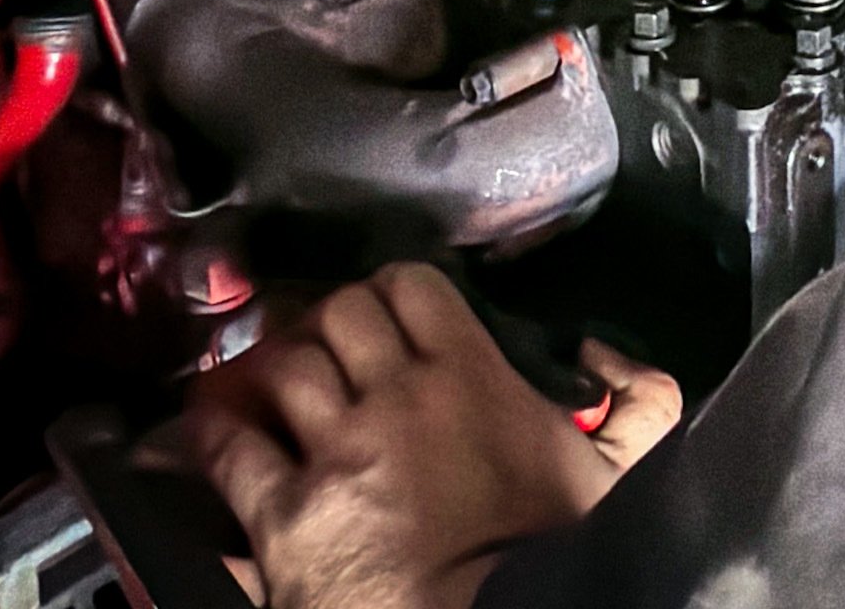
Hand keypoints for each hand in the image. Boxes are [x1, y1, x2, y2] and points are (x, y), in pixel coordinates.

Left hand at [188, 264, 680, 608]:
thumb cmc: (548, 559)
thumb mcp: (622, 477)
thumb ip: (639, 400)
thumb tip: (604, 348)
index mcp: (468, 373)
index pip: (411, 284)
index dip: (397, 290)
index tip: (393, 313)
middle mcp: (393, 395)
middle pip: (339, 311)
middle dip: (332, 318)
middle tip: (331, 343)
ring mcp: (332, 452)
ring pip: (284, 363)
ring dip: (275, 363)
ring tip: (270, 373)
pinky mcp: (282, 514)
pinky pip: (228, 447)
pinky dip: (211, 429)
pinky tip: (206, 422)